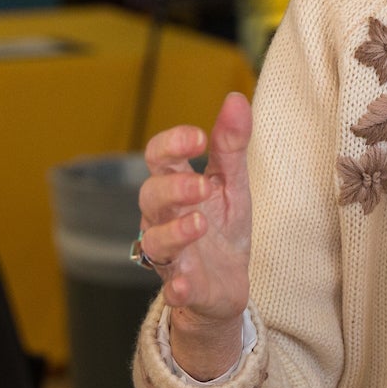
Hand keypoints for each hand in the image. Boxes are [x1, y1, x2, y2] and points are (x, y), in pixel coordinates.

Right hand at [138, 90, 253, 379]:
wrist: (228, 286)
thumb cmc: (223, 228)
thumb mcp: (233, 184)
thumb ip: (231, 146)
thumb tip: (236, 98)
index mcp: (175, 187)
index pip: (158, 158)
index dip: (172, 145)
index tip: (198, 137)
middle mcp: (164, 219)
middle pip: (150, 197)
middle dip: (173, 189)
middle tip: (202, 184)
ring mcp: (170, 255)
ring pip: (155, 241)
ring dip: (175, 232)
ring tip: (199, 223)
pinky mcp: (183, 288)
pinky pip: (172, 289)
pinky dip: (176, 287)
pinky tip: (184, 285)